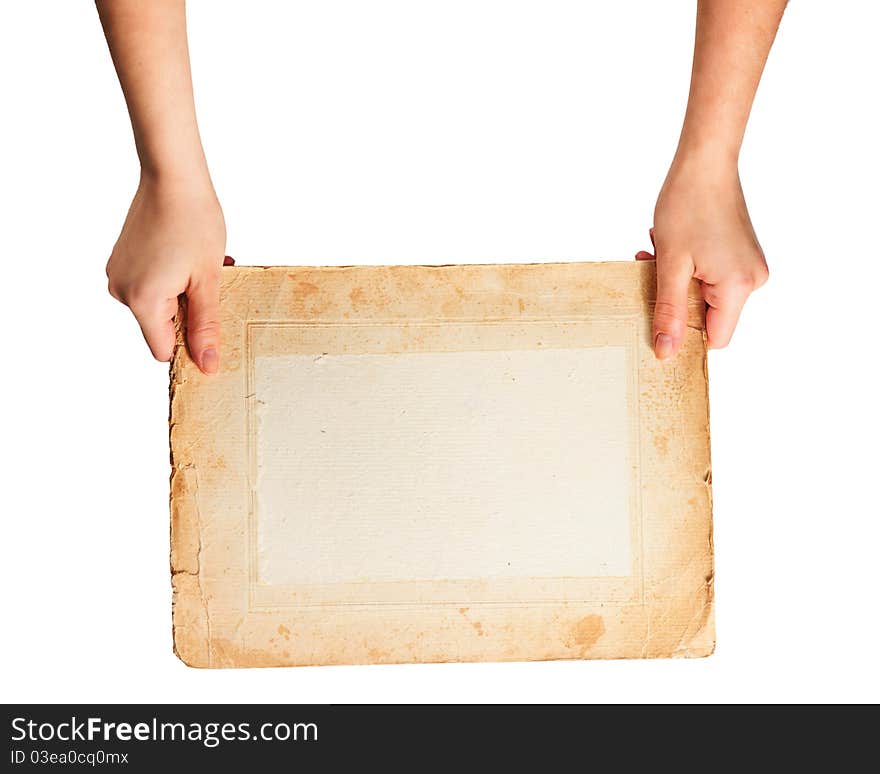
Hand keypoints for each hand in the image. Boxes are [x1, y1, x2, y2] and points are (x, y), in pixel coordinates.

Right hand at [106, 175, 226, 373]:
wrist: (173, 176)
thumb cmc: (194, 221)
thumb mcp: (208, 281)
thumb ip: (206, 326)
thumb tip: (207, 365)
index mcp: (141, 301)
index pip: (162, 350)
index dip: (188, 345)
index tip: (210, 327)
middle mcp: (121, 291)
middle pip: (161, 326)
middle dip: (189, 312)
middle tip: (209, 283)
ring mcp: (118, 274)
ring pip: (158, 305)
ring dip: (183, 294)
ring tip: (200, 267)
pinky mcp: (121, 260)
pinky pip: (150, 285)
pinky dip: (171, 280)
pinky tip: (187, 259)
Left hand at [637, 154, 768, 358]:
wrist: (705, 161)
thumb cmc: (687, 204)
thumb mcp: (670, 266)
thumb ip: (669, 312)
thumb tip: (665, 352)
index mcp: (739, 287)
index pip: (715, 338)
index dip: (685, 336)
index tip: (657, 321)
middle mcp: (752, 280)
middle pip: (707, 315)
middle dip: (674, 297)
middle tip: (651, 269)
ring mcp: (748, 266)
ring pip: (703, 294)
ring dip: (675, 278)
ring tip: (659, 250)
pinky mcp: (740, 254)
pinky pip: (709, 276)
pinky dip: (686, 266)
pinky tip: (670, 244)